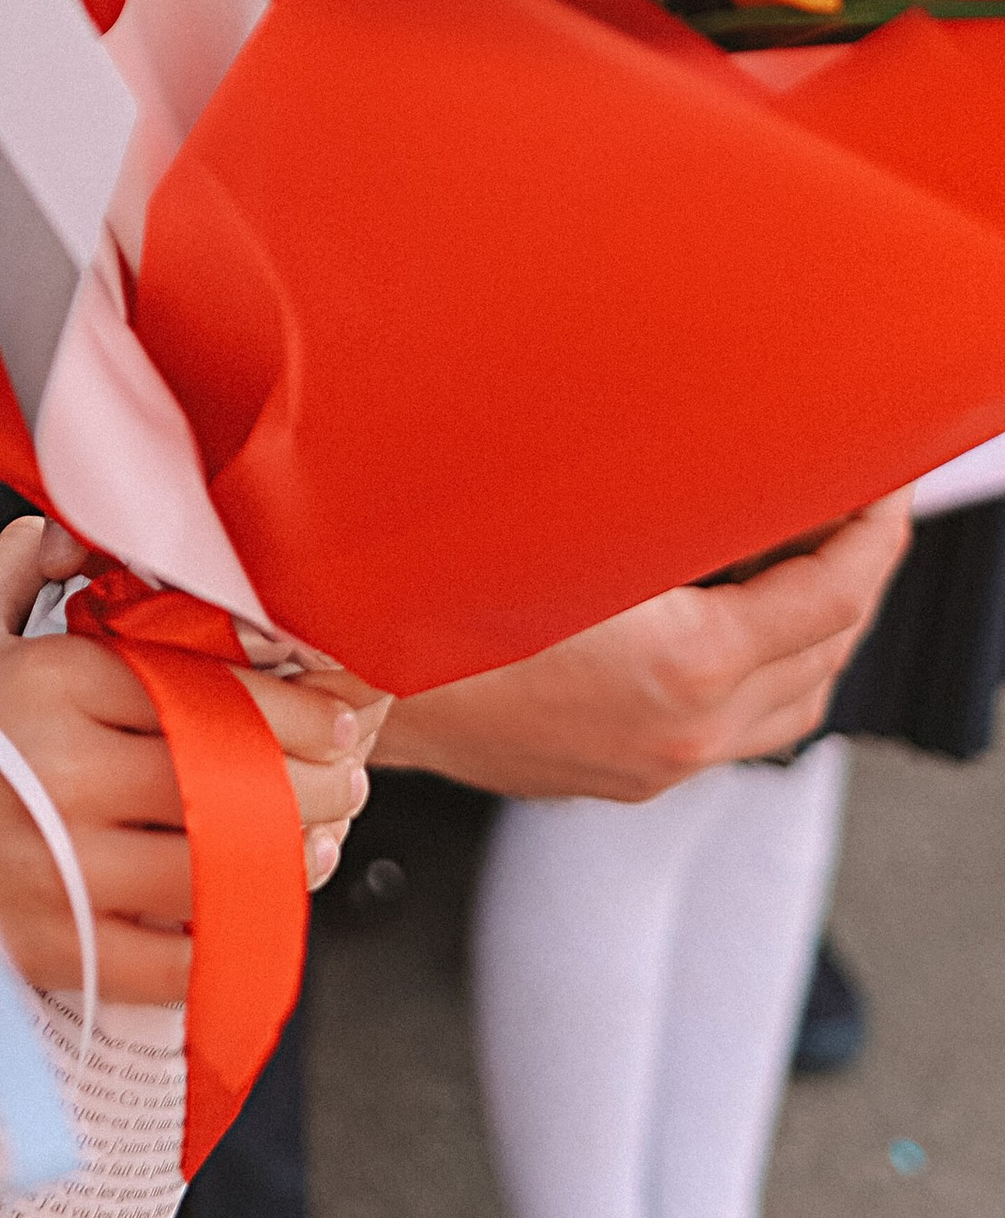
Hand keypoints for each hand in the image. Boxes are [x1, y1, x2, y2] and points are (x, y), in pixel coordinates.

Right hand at [0, 519, 376, 1004]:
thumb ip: (29, 565)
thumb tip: (84, 533)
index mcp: (56, 683)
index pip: (210, 693)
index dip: (295, 710)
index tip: (337, 718)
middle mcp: (68, 773)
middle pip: (233, 780)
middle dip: (311, 783)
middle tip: (347, 780)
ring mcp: (66, 867)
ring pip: (220, 866)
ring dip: (285, 858)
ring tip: (313, 843)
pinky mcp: (59, 946)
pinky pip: (177, 954)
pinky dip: (227, 939)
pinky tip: (248, 914)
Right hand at [375, 498, 910, 800]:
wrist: (336, 677)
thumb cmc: (423, 595)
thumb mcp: (561, 514)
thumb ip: (661, 484)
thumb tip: (727, 441)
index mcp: (685, 669)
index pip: (837, 596)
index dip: (873, 530)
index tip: (882, 485)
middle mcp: (682, 733)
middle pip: (828, 653)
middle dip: (852, 575)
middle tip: (848, 507)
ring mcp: (650, 765)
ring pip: (788, 703)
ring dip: (811, 631)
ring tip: (799, 562)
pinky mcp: (615, 775)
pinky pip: (730, 728)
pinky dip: (756, 673)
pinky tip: (722, 623)